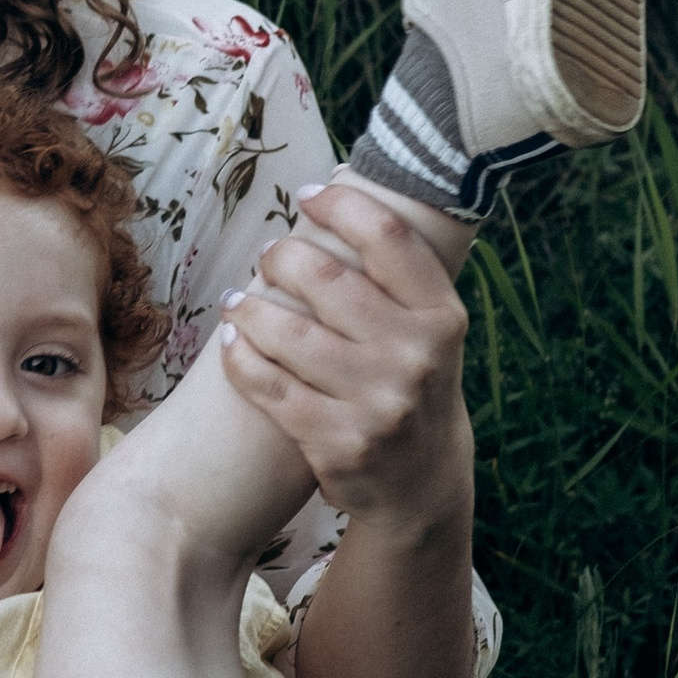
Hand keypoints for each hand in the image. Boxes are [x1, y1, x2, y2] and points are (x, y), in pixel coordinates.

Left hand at [217, 178, 472, 529]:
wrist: (422, 485)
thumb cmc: (414, 385)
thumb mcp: (431, 332)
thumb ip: (397, 277)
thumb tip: (335, 192)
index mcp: (443, 318)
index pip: (388, 237)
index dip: (340, 204)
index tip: (308, 194)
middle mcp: (416, 357)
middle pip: (326, 277)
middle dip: (282, 257)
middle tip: (270, 257)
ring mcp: (377, 403)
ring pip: (287, 332)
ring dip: (250, 307)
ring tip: (238, 302)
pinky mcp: (336, 442)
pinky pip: (267, 385)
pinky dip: (241, 357)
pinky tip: (234, 342)